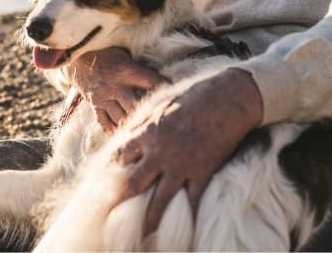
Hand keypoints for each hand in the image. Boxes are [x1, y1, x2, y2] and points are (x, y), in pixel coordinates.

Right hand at [65, 47, 165, 129]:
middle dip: (148, 114)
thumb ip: (139, 66)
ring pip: (121, 118)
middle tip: (162, 121)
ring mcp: (104, 98)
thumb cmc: (106, 54)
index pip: (151, 82)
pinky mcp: (95, 105)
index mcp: (126, 71)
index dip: (165, 89)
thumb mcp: (124, 53)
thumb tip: (160, 74)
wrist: (77, 58)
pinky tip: (124, 134)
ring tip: (145, 130)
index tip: (177, 95)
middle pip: (135, 106)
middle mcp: (116, 86)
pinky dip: (115, 129)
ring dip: (133, 124)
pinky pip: (105, 122)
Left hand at [110, 68, 263, 235]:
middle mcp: (160, 152)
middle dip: (119, 201)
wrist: (227, 99)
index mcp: (146, 133)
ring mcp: (182, 165)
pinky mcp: (203, 172)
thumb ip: (141, 123)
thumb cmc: (191, 97)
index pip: (119, 158)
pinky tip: (185, 227)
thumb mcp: (158, 105)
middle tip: (109, 215)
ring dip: (151, 219)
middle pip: (133, 184)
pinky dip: (188, 214)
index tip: (104, 181)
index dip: (111, 171)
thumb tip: (124, 135)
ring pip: (161, 199)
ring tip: (145, 234)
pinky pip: (193, 199)